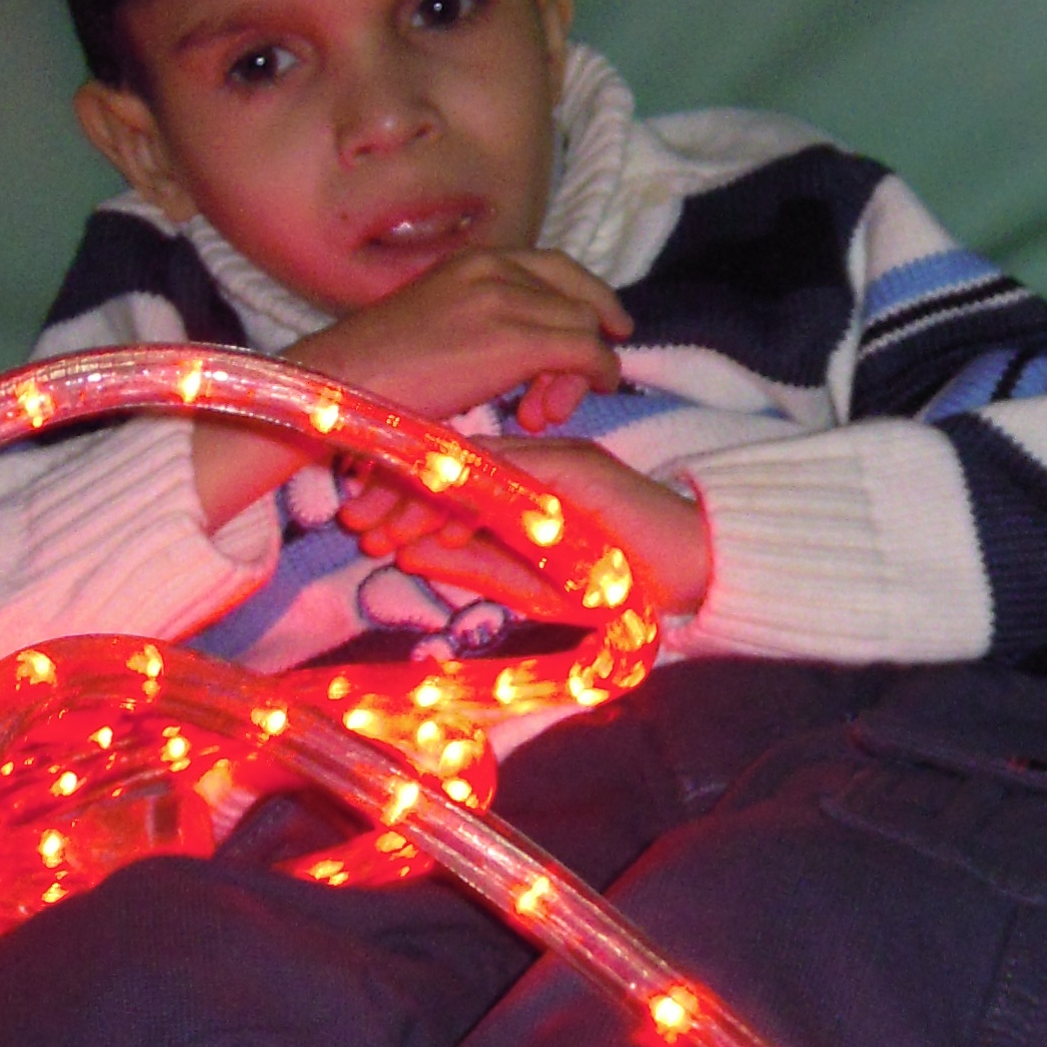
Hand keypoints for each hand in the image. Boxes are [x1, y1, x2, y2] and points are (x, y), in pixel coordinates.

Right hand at [191, 250, 634, 530]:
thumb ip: (478, 321)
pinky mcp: (515, 339)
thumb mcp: (433, 323)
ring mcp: (506, 299)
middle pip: (578, 296)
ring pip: (584, 326)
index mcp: (474, 259)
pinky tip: (562, 407)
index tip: (606, 328)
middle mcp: (495, 267)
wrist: (340, 383)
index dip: (587, 300)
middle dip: (584, 341)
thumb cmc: (371, 370)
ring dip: (577, 374)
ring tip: (538, 412)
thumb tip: (520, 353)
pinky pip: (585, 351)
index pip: (557, 268)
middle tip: (564, 391)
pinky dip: (592, 377)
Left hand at [338, 437, 713, 619]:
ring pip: (473, 467)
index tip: (360, 528)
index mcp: (520, 482)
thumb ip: (473, 569)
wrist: (693, 575)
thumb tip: (406, 558)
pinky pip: (514, 477)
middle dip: (396, 494)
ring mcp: (555, 458)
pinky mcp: (578, 468)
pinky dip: (473, 505)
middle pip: (450, 464)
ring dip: (422, 500)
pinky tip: (442, 533)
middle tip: (354, 523)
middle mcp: (533, 460)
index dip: (400, 499)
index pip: (449, 478)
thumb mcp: (530, 587)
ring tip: (383, 532)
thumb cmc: (616, 583)